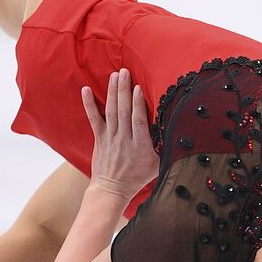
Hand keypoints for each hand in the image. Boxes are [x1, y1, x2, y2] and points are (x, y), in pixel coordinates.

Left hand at [81, 68, 158, 199]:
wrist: (112, 190)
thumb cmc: (137, 178)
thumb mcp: (157, 166)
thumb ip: (163, 149)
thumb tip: (175, 134)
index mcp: (140, 146)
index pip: (138, 121)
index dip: (138, 104)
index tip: (138, 88)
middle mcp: (124, 140)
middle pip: (123, 111)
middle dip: (124, 90)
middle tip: (124, 72)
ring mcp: (110, 138)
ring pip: (111, 112)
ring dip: (112, 92)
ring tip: (114, 75)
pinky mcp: (99, 138)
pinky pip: (94, 119)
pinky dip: (89, 104)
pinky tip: (86, 90)